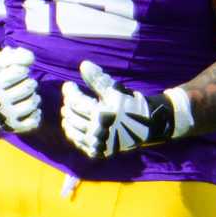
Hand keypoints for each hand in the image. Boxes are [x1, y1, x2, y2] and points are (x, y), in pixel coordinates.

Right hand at [0, 47, 41, 131]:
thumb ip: (14, 56)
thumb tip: (30, 58)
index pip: (21, 71)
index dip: (23, 70)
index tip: (18, 73)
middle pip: (29, 86)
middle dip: (30, 83)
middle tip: (24, 85)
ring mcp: (6, 116)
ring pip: (33, 103)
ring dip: (35, 97)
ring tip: (30, 96)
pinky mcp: (13, 127)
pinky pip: (33, 122)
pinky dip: (36, 114)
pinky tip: (32, 110)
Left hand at [60, 60, 185, 158]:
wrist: (147, 126)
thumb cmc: (130, 104)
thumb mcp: (115, 90)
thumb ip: (98, 79)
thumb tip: (83, 65)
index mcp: (102, 115)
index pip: (76, 102)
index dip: (69, 92)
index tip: (68, 85)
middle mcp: (98, 132)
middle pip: (72, 116)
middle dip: (68, 105)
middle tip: (69, 98)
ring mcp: (98, 143)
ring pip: (73, 131)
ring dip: (68, 120)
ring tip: (68, 111)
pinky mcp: (99, 152)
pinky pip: (79, 143)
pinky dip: (73, 134)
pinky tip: (72, 126)